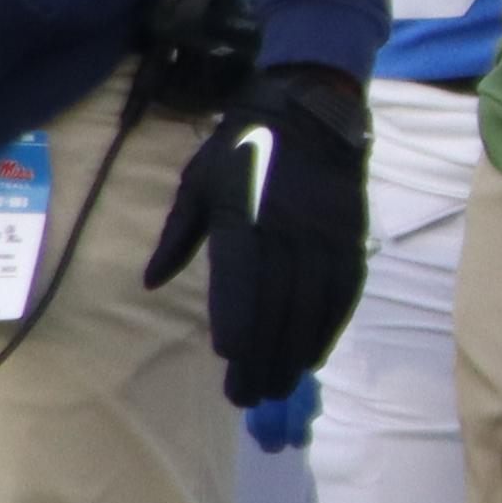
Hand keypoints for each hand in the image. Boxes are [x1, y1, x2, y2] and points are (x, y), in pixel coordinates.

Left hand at [146, 64, 369, 403]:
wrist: (311, 105)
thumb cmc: (242, 144)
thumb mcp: (200, 179)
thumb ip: (177, 234)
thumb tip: (151, 282)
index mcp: (243, 212)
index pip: (243, 275)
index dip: (239, 318)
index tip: (230, 357)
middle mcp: (287, 227)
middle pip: (278, 304)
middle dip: (263, 356)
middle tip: (248, 396)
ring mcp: (324, 234)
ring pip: (312, 307)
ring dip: (295, 353)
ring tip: (278, 388)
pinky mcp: (350, 238)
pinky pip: (343, 293)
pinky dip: (329, 329)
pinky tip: (313, 357)